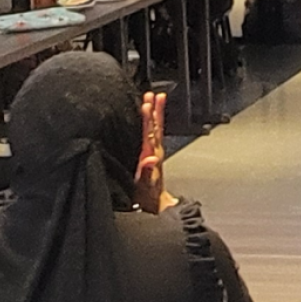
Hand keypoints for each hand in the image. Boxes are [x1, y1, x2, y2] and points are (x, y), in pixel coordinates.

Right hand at [133, 91, 168, 212]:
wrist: (154, 207)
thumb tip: (150, 160)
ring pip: (155, 130)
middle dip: (153, 111)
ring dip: (155, 114)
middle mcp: (154, 153)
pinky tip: (149, 118)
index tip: (146, 104)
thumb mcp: (145, 187)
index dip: (148, 119)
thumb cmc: (147, 198)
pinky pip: (152, 136)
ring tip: (153, 98)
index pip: (149, 134)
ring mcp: (153, 154)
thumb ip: (147, 173)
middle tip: (152, 95)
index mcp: (150, 157)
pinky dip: (151, 124)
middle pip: (154, 128)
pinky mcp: (151, 157)